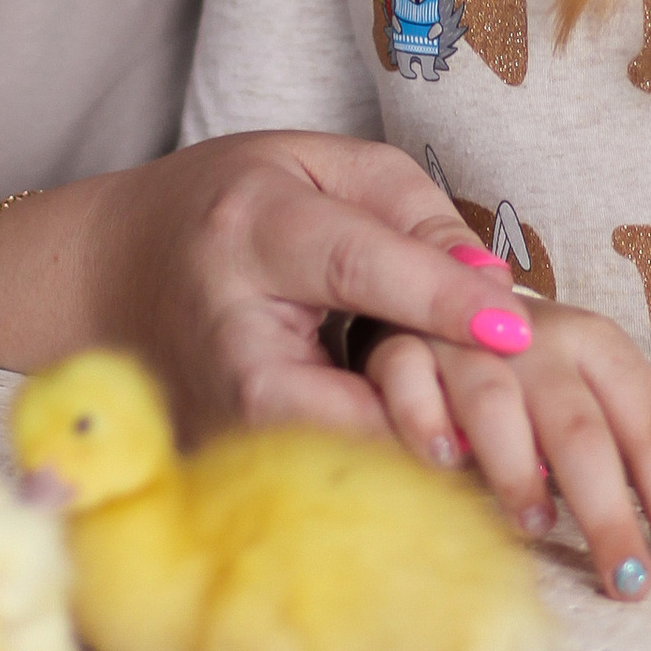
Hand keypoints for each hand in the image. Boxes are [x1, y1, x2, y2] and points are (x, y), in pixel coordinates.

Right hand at [78, 135, 566, 443]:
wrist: (115, 274)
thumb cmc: (235, 207)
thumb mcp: (319, 164)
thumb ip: (410, 210)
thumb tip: (494, 289)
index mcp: (252, 229)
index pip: (358, 266)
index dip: (441, 297)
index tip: (517, 329)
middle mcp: (231, 334)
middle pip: (349, 400)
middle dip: (444, 419)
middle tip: (534, 439)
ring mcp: (223, 415)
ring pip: (342, 466)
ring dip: (428, 470)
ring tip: (513, 473)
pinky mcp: (229, 466)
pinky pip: (328, 486)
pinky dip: (398, 486)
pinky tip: (457, 480)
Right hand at [366, 301, 650, 597]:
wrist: (449, 302)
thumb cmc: (550, 374)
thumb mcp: (629, 402)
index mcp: (605, 349)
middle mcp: (541, 338)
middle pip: (582, 430)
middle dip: (608, 511)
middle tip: (629, 582)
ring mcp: (467, 341)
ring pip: (496, 403)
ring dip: (515, 469)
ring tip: (538, 530)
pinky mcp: (401, 348)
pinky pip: (407, 383)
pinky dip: (423, 422)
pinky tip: (440, 464)